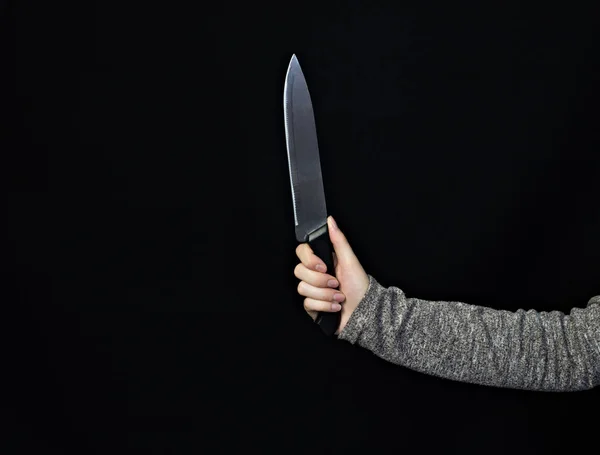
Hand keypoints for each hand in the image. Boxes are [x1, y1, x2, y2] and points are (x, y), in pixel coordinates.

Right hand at [294, 216, 369, 334]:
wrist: (364, 311)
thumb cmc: (360, 285)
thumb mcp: (350, 260)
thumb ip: (338, 240)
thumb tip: (330, 220)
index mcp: (322, 261)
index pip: (301, 252)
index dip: (309, 259)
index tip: (324, 266)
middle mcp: (315, 274)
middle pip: (299, 271)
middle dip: (320, 280)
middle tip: (336, 283)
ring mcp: (312, 291)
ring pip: (303, 288)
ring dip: (325, 295)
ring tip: (339, 296)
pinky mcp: (311, 306)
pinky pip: (308, 303)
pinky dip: (325, 306)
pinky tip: (335, 306)